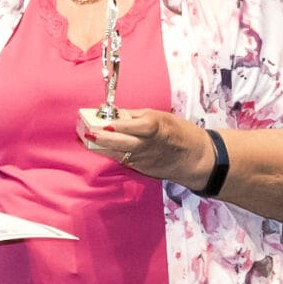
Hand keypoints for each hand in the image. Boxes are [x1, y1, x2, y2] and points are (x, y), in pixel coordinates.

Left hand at [79, 108, 216, 189]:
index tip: (103, 122)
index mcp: (157, 128)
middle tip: (87, 132)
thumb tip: (117, 114)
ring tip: (88, 140)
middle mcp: (149, 145)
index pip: (135, 126)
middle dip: (103, 138)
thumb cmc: (179, 132)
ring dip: (102, 147)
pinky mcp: (143, 169)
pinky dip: (113, 154)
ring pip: (119, 154)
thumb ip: (138, 116)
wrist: (196, 158)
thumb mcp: (162, 116)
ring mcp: (145, 160)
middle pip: (122, 143)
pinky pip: (124, 160)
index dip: (118, 125)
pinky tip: (102, 148)